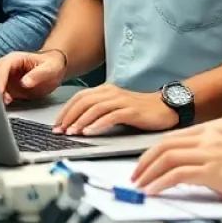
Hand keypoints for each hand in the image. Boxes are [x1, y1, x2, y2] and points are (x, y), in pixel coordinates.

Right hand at [0, 50, 65, 104]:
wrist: (54, 68)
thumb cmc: (52, 65)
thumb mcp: (49, 68)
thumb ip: (37, 75)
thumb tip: (25, 82)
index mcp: (14, 59)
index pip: (1, 69)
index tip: (0, 95)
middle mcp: (7, 67)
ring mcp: (6, 77)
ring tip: (0, 107)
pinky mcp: (8, 87)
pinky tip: (4, 107)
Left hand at [53, 84, 178, 134]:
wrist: (165, 106)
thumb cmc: (140, 110)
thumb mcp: (116, 107)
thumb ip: (99, 111)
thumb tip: (78, 123)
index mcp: (105, 90)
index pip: (79, 98)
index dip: (66, 110)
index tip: (57, 124)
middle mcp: (111, 92)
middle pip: (83, 101)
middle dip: (69, 116)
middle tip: (60, 130)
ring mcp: (121, 100)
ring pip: (95, 108)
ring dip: (81, 121)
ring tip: (72, 132)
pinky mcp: (131, 110)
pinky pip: (111, 116)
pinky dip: (98, 124)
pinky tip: (90, 132)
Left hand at [131, 127, 221, 205]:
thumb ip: (206, 160)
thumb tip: (186, 174)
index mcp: (208, 134)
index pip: (171, 139)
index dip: (153, 152)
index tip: (143, 164)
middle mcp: (205, 140)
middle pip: (164, 146)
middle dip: (145, 161)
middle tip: (136, 176)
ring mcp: (208, 154)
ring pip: (168, 158)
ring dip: (150, 172)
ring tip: (141, 185)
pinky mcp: (213, 170)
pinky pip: (178, 174)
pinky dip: (162, 182)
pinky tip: (155, 190)